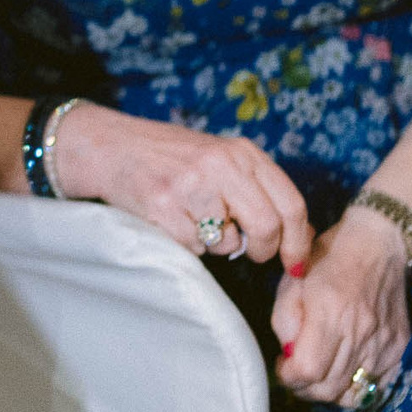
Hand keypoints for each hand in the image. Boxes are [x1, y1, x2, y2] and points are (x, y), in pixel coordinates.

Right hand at [49, 106, 313, 268]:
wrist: (112, 147)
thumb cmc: (171, 159)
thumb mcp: (221, 158)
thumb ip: (255, 188)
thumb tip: (293, 237)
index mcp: (242, 152)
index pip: (291, 203)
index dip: (298, 241)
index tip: (296, 263)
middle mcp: (221, 164)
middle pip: (267, 227)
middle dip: (263, 250)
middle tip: (250, 253)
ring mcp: (191, 184)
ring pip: (227, 243)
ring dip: (216, 244)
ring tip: (194, 219)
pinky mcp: (164, 205)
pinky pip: (194, 246)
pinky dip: (187, 243)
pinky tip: (172, 219)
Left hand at [271, 207, 411, 406]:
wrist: (380, 242)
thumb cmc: (330, 256)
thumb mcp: (293, 280)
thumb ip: (284, 320)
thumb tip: (288, 355)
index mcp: (331, 314)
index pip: (308, 370)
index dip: (289, 377)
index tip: (282, 366)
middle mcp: (361, 333)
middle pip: (329, 389)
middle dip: (304, 389)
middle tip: (296, 373)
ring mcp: (384, 343)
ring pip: (353, 393)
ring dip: (329, 390)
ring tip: (319, 373)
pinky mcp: (400, 346)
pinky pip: (378, 385)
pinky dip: (357, 386)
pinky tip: (345, 370)